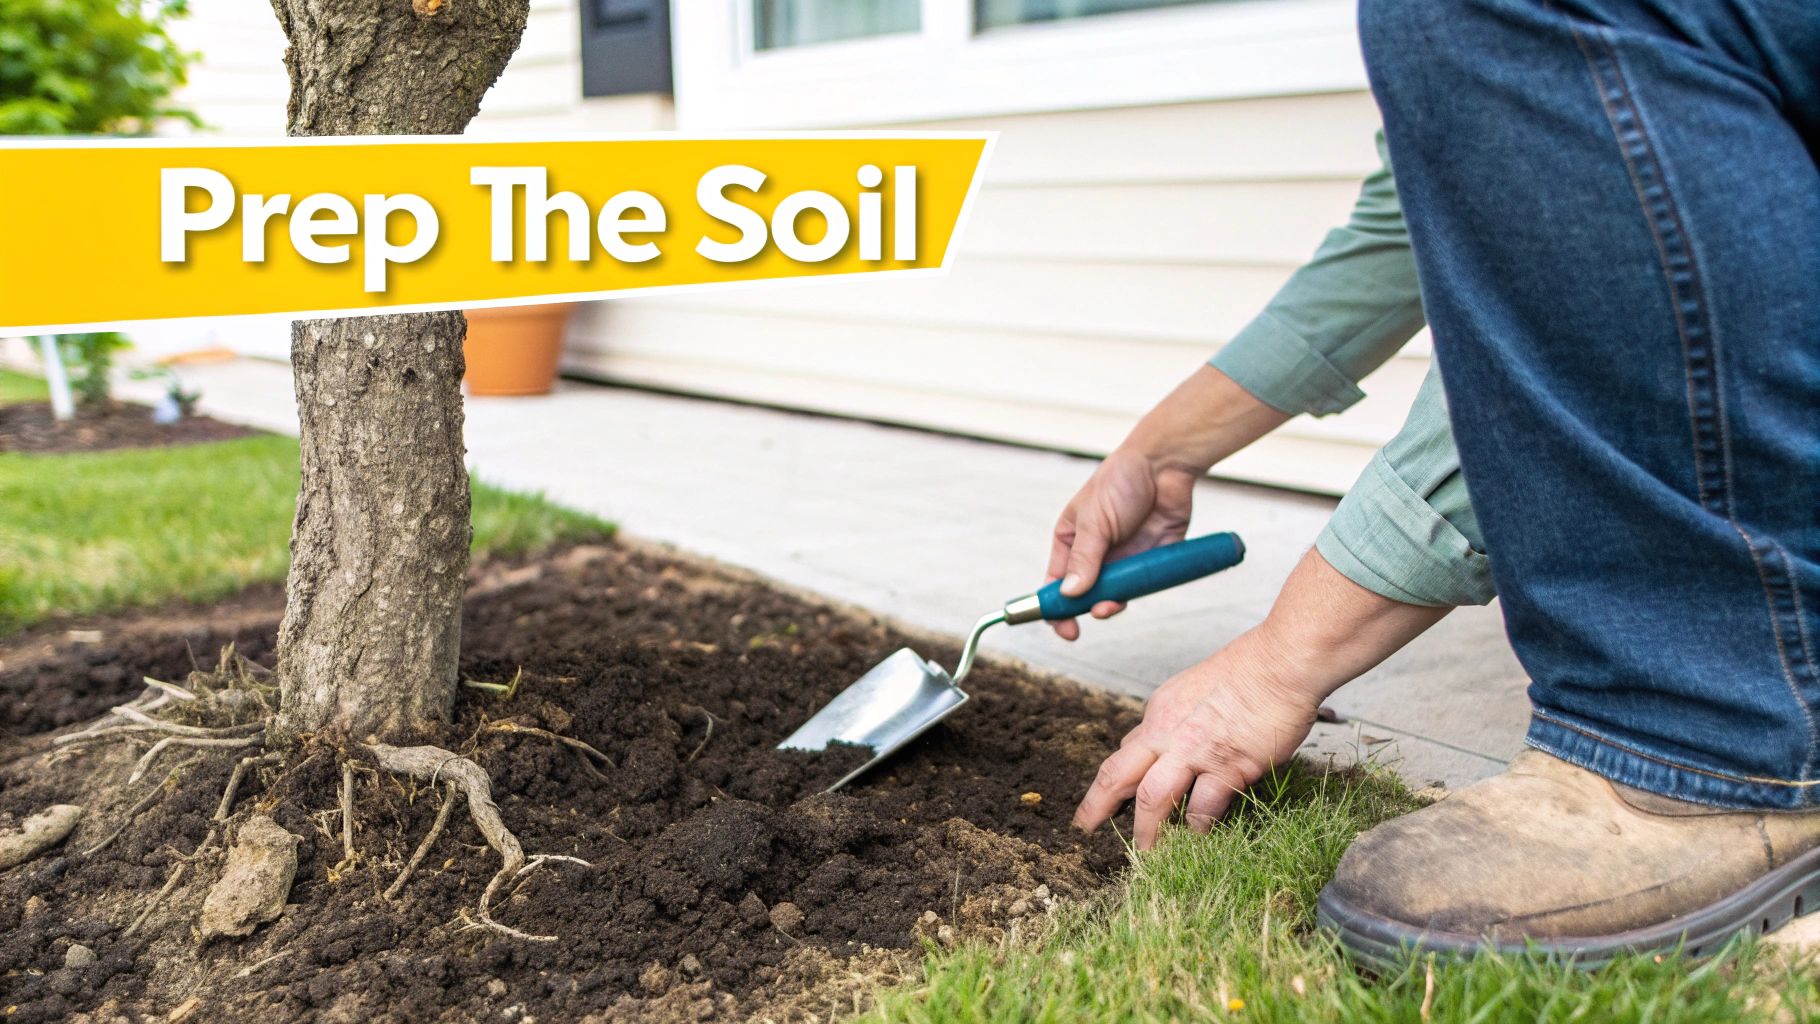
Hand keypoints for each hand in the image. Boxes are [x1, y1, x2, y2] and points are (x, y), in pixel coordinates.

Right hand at [1045, 448, 1197, 639]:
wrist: (1165, 466)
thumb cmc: (1121, 481)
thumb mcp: (1094, 521)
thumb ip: (1084, 560)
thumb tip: (1069, 594)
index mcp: (1071, 540)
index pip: (1055, 580)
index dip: (1053, 605)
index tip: (1058, 625)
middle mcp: (1095, 553)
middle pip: (1083, 594)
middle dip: (1081, 610)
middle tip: (1080, 626)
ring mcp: (1123, 558)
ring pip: (1112, 595)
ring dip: (1108, 605)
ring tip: (1108, 606)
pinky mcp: (1149, 560)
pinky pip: (1140, 586)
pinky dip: (1134, 595)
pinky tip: (1127, 596)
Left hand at [1073, 629, 1318, 848]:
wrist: (1282, 660)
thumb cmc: (1251, 668)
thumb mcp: (1196, 686)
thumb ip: (1181, 717)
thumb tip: (1172, 742)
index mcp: (1160, 710)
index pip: (1129, 751)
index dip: (1115, 779)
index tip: (1106, 797)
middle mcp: (1168, 731)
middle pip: (1118, 774)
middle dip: (1097, 805)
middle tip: (1085, 826)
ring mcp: (1196, 750)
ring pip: (1153, 799)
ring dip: (1147, 831)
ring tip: (1146, 854)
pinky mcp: (1229, 766)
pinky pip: (1203, 808)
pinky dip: (1197, 829)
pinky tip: (1197, 840)